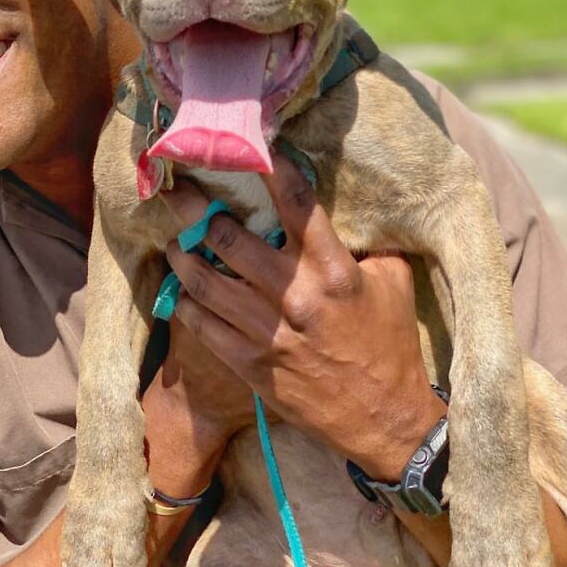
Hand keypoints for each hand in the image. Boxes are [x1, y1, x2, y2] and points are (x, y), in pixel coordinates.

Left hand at [158, 154, 445, 480]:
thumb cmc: (390, 344)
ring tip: (174, 239)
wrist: (384, 419)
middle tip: (176, 191)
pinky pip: (202, 325)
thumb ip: (364, 243)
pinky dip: (185, 301)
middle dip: (195, 209)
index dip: (270, 169)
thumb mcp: (392, 282)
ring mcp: (268, 334)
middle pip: (229, 239)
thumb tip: (342, 207)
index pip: (297, 205)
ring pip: (204, 281)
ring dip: (182, 253)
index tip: (249, 147)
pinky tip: (180, 287)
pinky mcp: (250, 365)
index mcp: (334, 271)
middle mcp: (296, 298)